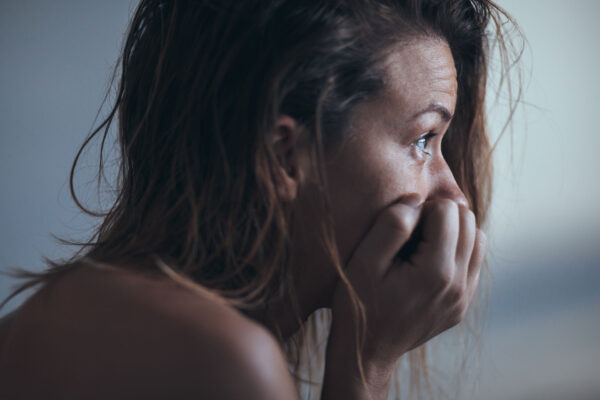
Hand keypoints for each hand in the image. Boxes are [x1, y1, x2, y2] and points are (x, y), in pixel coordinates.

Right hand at [323, 198, 485, 397]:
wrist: (366, 351)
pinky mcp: (462, 305)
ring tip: (420, 245)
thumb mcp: (365, 261)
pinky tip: (427, 261)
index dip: (421, 209)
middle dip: (439, 216)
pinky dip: (455, 251)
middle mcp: (458, 285)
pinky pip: (473, 262)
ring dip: (451, 232)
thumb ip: (392, 225)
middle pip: (468, 220)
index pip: (447, 210)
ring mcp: (463, 298)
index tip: (399, 228)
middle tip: (409, 234)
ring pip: (476, 238)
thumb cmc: (359, 303)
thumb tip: (416, 199)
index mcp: (436, 272)